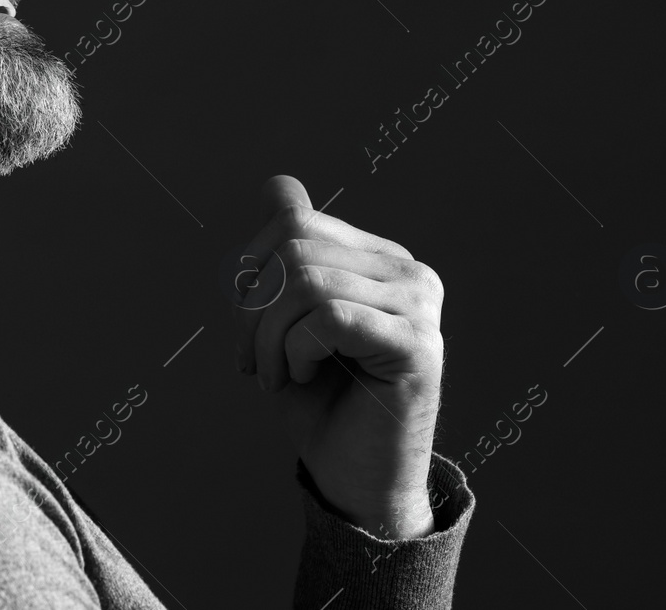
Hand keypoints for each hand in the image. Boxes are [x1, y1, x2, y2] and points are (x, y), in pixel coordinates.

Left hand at [232, 176, 444, 538]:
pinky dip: (294, 351)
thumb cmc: (322, 404)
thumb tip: (277, 184)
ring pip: (305, 282)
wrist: (357, 481)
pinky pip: (329, 317)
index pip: (294, 219)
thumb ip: (287, 256)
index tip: (246, 329)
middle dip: (251, 310)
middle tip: (251, 363)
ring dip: (268, 339)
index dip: (248, 268)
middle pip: (292, 245)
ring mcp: (420, 305)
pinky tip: (300, 378)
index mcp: (379, 258)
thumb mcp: (287, 320)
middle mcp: (408, 271)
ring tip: (275, 376)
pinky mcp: (418, 345)